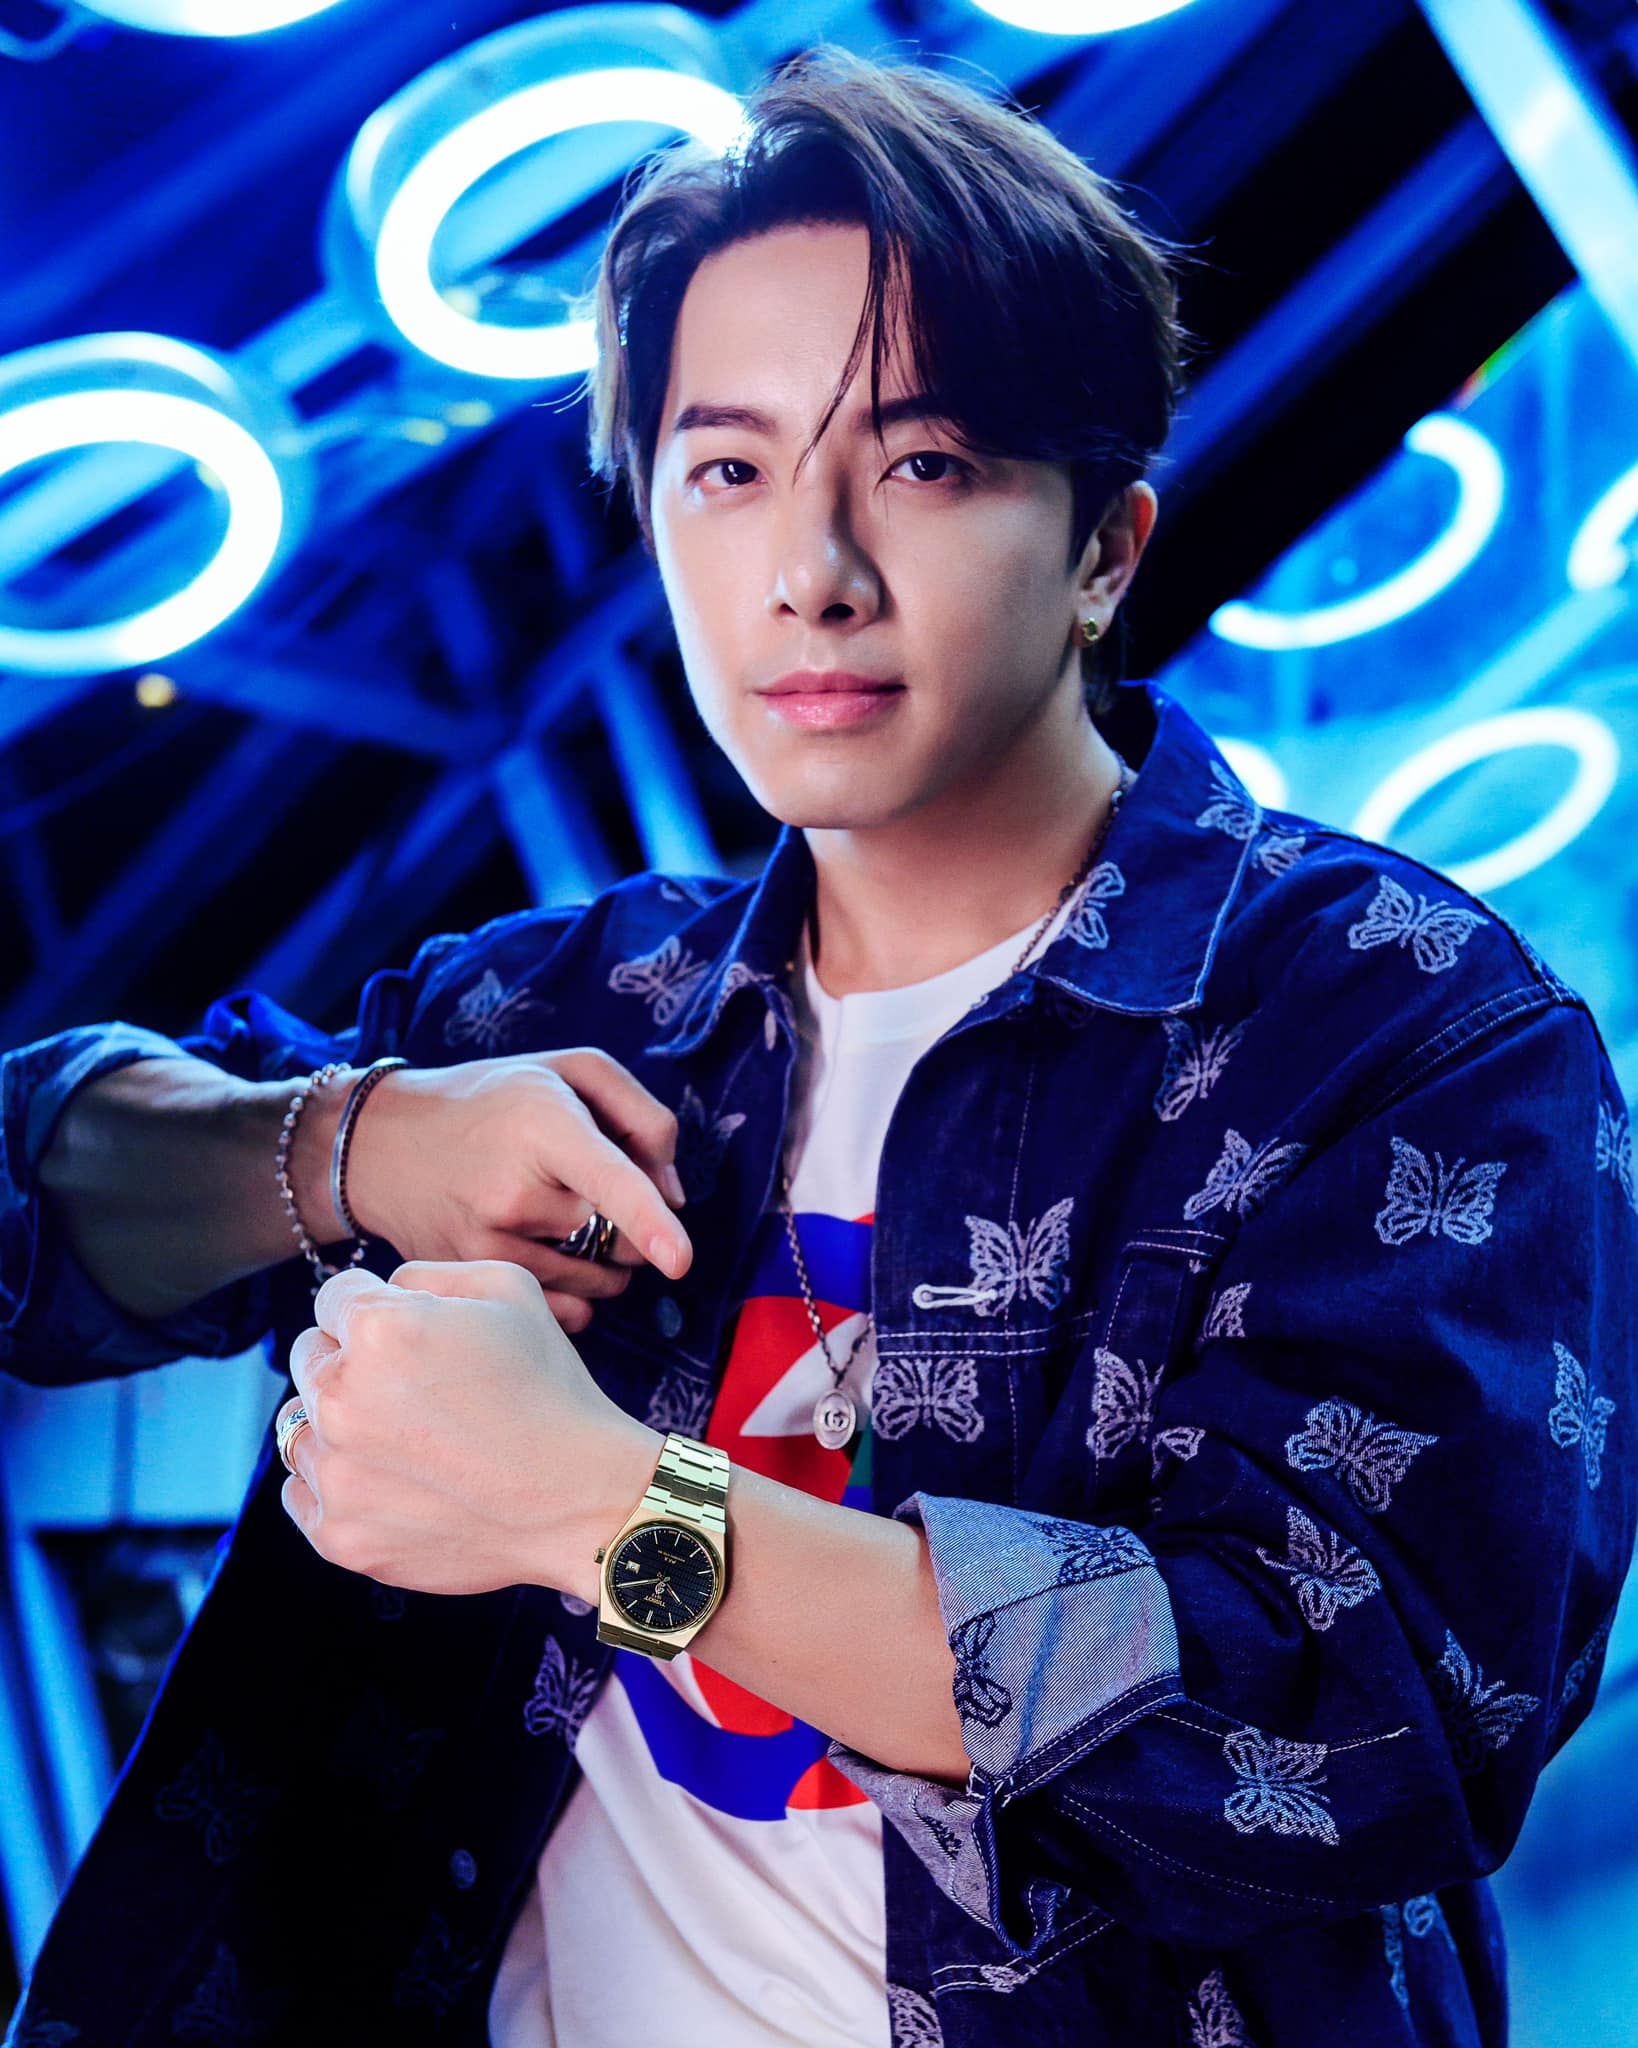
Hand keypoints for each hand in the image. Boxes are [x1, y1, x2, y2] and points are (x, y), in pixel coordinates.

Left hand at [276, 1259, 661, 1597]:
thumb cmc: (551, 1387)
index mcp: (377, 1328)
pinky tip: (391, 1479)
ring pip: (300, 1426)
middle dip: (352, 1361)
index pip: (334, 1298)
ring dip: (340, 1424)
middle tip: (418, 1389)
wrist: (580, 1498)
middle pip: (310, 1358)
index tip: (414, 1336)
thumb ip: (427, 1274)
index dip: (377, 1308)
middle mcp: (342, 1398)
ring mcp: (335, 1474)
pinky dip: (335, 1483)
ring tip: (408, 1439)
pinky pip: (300, 1493)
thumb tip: (383, 1290)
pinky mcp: (338, 1536)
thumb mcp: (510, 1289)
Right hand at [336, 1049, 693, 1332]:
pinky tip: (551, 1255)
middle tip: (591, 1191)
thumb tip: (672, 1194)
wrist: (382, 1142)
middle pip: (619, 1237)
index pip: (608, 1180)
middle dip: (630, 1226)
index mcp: (544, 1126)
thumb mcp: (568, 1070)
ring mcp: (488, 1242)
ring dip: (605, 1261)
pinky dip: (578, 1295)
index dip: (648, 1221)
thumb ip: (641, 1116)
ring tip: (562, 1217)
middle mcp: (513, 1190)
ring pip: (598, 1279)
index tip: (679, 1260)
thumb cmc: (493, 1100)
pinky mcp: (473, 1278)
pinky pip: (563, 1312)